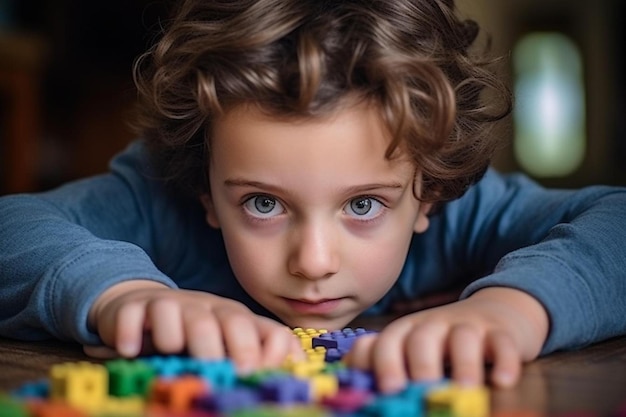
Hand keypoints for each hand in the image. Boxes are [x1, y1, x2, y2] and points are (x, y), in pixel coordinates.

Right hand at [84, 280, 303, 372]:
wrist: (142, 305)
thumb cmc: (192, 332)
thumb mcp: (228, 342)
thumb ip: (260, 353)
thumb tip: (299, 368)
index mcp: (236, 319)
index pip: (268, 331)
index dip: (272, 352)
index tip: (263, 376)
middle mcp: (208, 308)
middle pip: (229, 321)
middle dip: (235, 346)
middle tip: (231, 372)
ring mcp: (173, 305)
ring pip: (183, 315)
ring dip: (178, 338)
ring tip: (171, 353)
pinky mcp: (136, 308)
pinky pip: (134, 316)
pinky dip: (131, 334)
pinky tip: (130, 350)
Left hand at [344, 287, 548, 391]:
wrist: (495, 313)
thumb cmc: (444, 342)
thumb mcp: (412, 350)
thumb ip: (384, 364)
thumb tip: (352, 389)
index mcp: (405, 333)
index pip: (385, 342)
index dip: (380, 362)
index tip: (383, 388)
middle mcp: (432, 326)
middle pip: (420, 339)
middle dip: (418, 365)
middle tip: (418, 390)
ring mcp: (467, 326)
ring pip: (462, 338)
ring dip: (462, 365)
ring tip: (463, 390)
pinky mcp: (500, 332)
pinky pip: (502, 342)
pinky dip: (504, 361)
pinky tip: (502, 381)